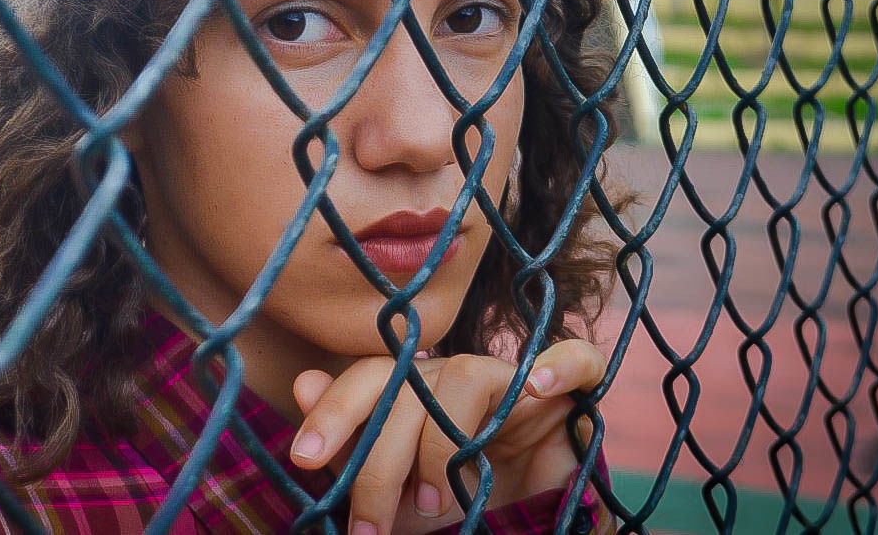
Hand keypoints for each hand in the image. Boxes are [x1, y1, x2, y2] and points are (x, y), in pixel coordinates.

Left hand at [289, 340, 605, 534]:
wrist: (535, 526)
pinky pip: (575, 359)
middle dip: (378, 460)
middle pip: (409, 387)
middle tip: (367, 526)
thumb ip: (355, 450)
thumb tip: (302, 384)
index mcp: (415, 392)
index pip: (370, 378)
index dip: (334, 411)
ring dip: (440, 446)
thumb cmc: (462, 506)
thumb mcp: (400, 496)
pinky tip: (538, 386)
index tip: (304, 458)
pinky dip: (559, 364)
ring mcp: (512, 382)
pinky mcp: (568, 397)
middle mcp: (458, 376)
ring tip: (434, 505)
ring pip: (466, 377)